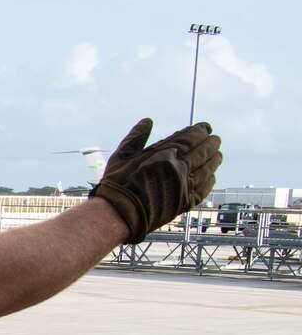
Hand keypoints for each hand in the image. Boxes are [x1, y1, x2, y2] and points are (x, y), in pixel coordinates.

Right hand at [90, 118, 223, 241]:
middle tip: (215, 140)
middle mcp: (180, 167)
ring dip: (215, 160)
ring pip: (208, 168)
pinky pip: (205, 188)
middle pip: (204, 151)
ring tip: (217, 155)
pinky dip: (210, 180)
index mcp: (166, 153)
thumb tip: (147, 121)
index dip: (202, 131)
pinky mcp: (185, 202)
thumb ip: (137, 136)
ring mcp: (185, 185)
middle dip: (212, 143)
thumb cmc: (118, 183)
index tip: (206, 128)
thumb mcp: (123, 155)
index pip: (192, 137)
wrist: (119, 213)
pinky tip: (211, 175)